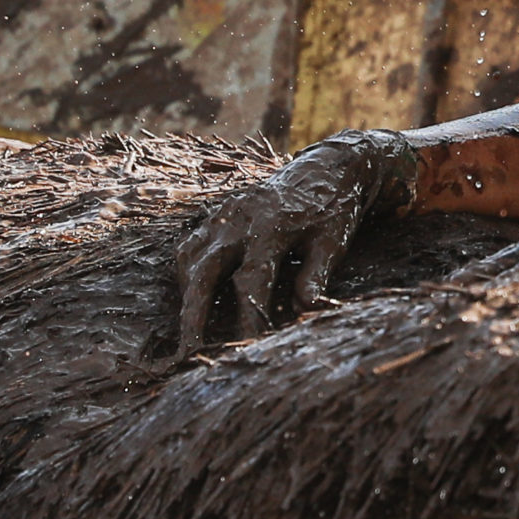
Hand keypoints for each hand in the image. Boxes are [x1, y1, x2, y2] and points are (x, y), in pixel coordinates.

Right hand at [176, 130, 417, 351]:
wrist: (326, 167)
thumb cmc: (332, 209)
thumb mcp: (332, 241)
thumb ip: (315, 275)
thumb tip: (305, 310)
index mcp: (270, 227)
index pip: (251, 281)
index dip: (248, 316)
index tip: (248, 346)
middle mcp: (239, 220)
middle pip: (204, 272)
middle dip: (193, 314)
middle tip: (190, 351)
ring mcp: (224, 215)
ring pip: (190, 258)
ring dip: (187, 295)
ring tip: (188, 332)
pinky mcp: (217, 214)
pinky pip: (190, 245)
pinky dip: (187, 272)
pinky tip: (191, 296)